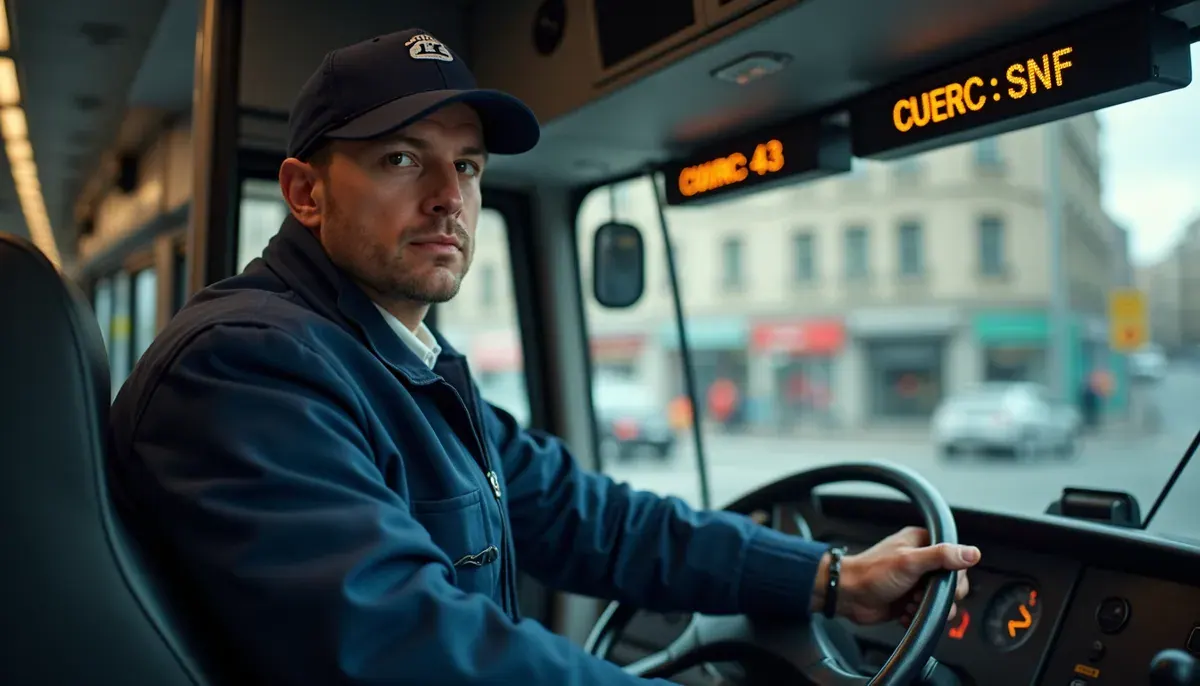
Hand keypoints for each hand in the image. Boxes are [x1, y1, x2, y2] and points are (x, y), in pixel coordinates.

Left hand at [812, 526, 979, 625]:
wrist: (847, 595)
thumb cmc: (870, 573)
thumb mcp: (910, 561)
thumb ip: (942, 556)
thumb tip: (972, 552)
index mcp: (922, 544)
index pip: (955, 560)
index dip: (954, 577)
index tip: (944, 584)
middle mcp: (921, 562)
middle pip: (951, 584)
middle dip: (940, 597)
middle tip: (923, 596)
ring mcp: (915, 583)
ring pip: (940, 601)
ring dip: (928, 608)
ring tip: (911, 605)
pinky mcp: (909, 601)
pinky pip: (926, 613)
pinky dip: (918, 617)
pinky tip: (905, 614)